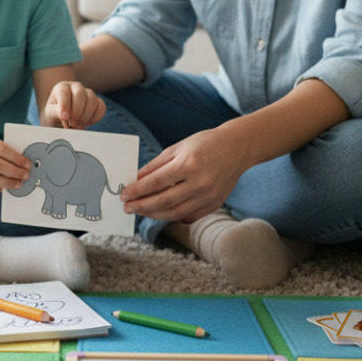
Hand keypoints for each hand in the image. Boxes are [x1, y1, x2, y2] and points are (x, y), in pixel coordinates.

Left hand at [44, 81, 105, 129]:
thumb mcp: (50, 113)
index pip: (64, 93)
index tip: (65, 118)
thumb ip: (56, 113)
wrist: (64, 117)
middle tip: (72, 123)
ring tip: (78, 125)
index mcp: (62, 87)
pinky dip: (95, 118)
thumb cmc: (56, 112)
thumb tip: (65, 116)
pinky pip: (101, 107)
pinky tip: (87, 123)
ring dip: (86, 116)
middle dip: (77, 112)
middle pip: (80, 94)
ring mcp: (88, 93)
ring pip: (92, 101)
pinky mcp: (98, 101)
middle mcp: (76, 87)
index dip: (65, 105)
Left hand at [117, 126, 250, 223]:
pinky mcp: (214, 205)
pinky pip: (189, 217)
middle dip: (141, 206)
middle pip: (163, 202)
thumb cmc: (204, 144)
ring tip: (141, 210)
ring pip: (175, 213)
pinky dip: (172, 216)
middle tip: (127, 207)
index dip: (137, 191)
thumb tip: (135, 180)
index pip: (155, 183)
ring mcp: (209, 196)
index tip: (123, 195)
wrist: (237, 147)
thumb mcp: (177, 148)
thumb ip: (155, 165)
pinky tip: (161, 212)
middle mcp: (199, 183)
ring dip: (154, 214)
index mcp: (188, 164)